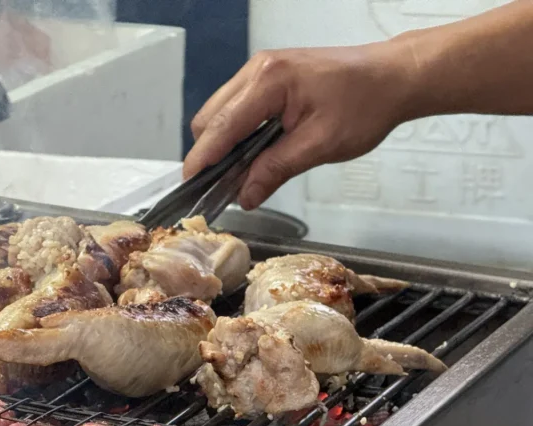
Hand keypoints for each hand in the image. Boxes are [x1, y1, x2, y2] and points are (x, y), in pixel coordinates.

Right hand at [182, 41, 416, 209]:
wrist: (394, 76)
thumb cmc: (366, 105)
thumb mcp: (320, 146)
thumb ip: (275, 170)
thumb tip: (244, 196)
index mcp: (269, 81)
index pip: (221, 126)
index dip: (202, 160)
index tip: (190, 187)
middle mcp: (257, 69)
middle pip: (211, 117)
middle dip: (210, 153)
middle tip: (223, 186)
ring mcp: (260, 69)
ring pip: (220, 112)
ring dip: (223, 143)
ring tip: (240, 172)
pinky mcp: (268, 75)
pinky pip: (236, 107)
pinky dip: (237, 132)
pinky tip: (253, 152)